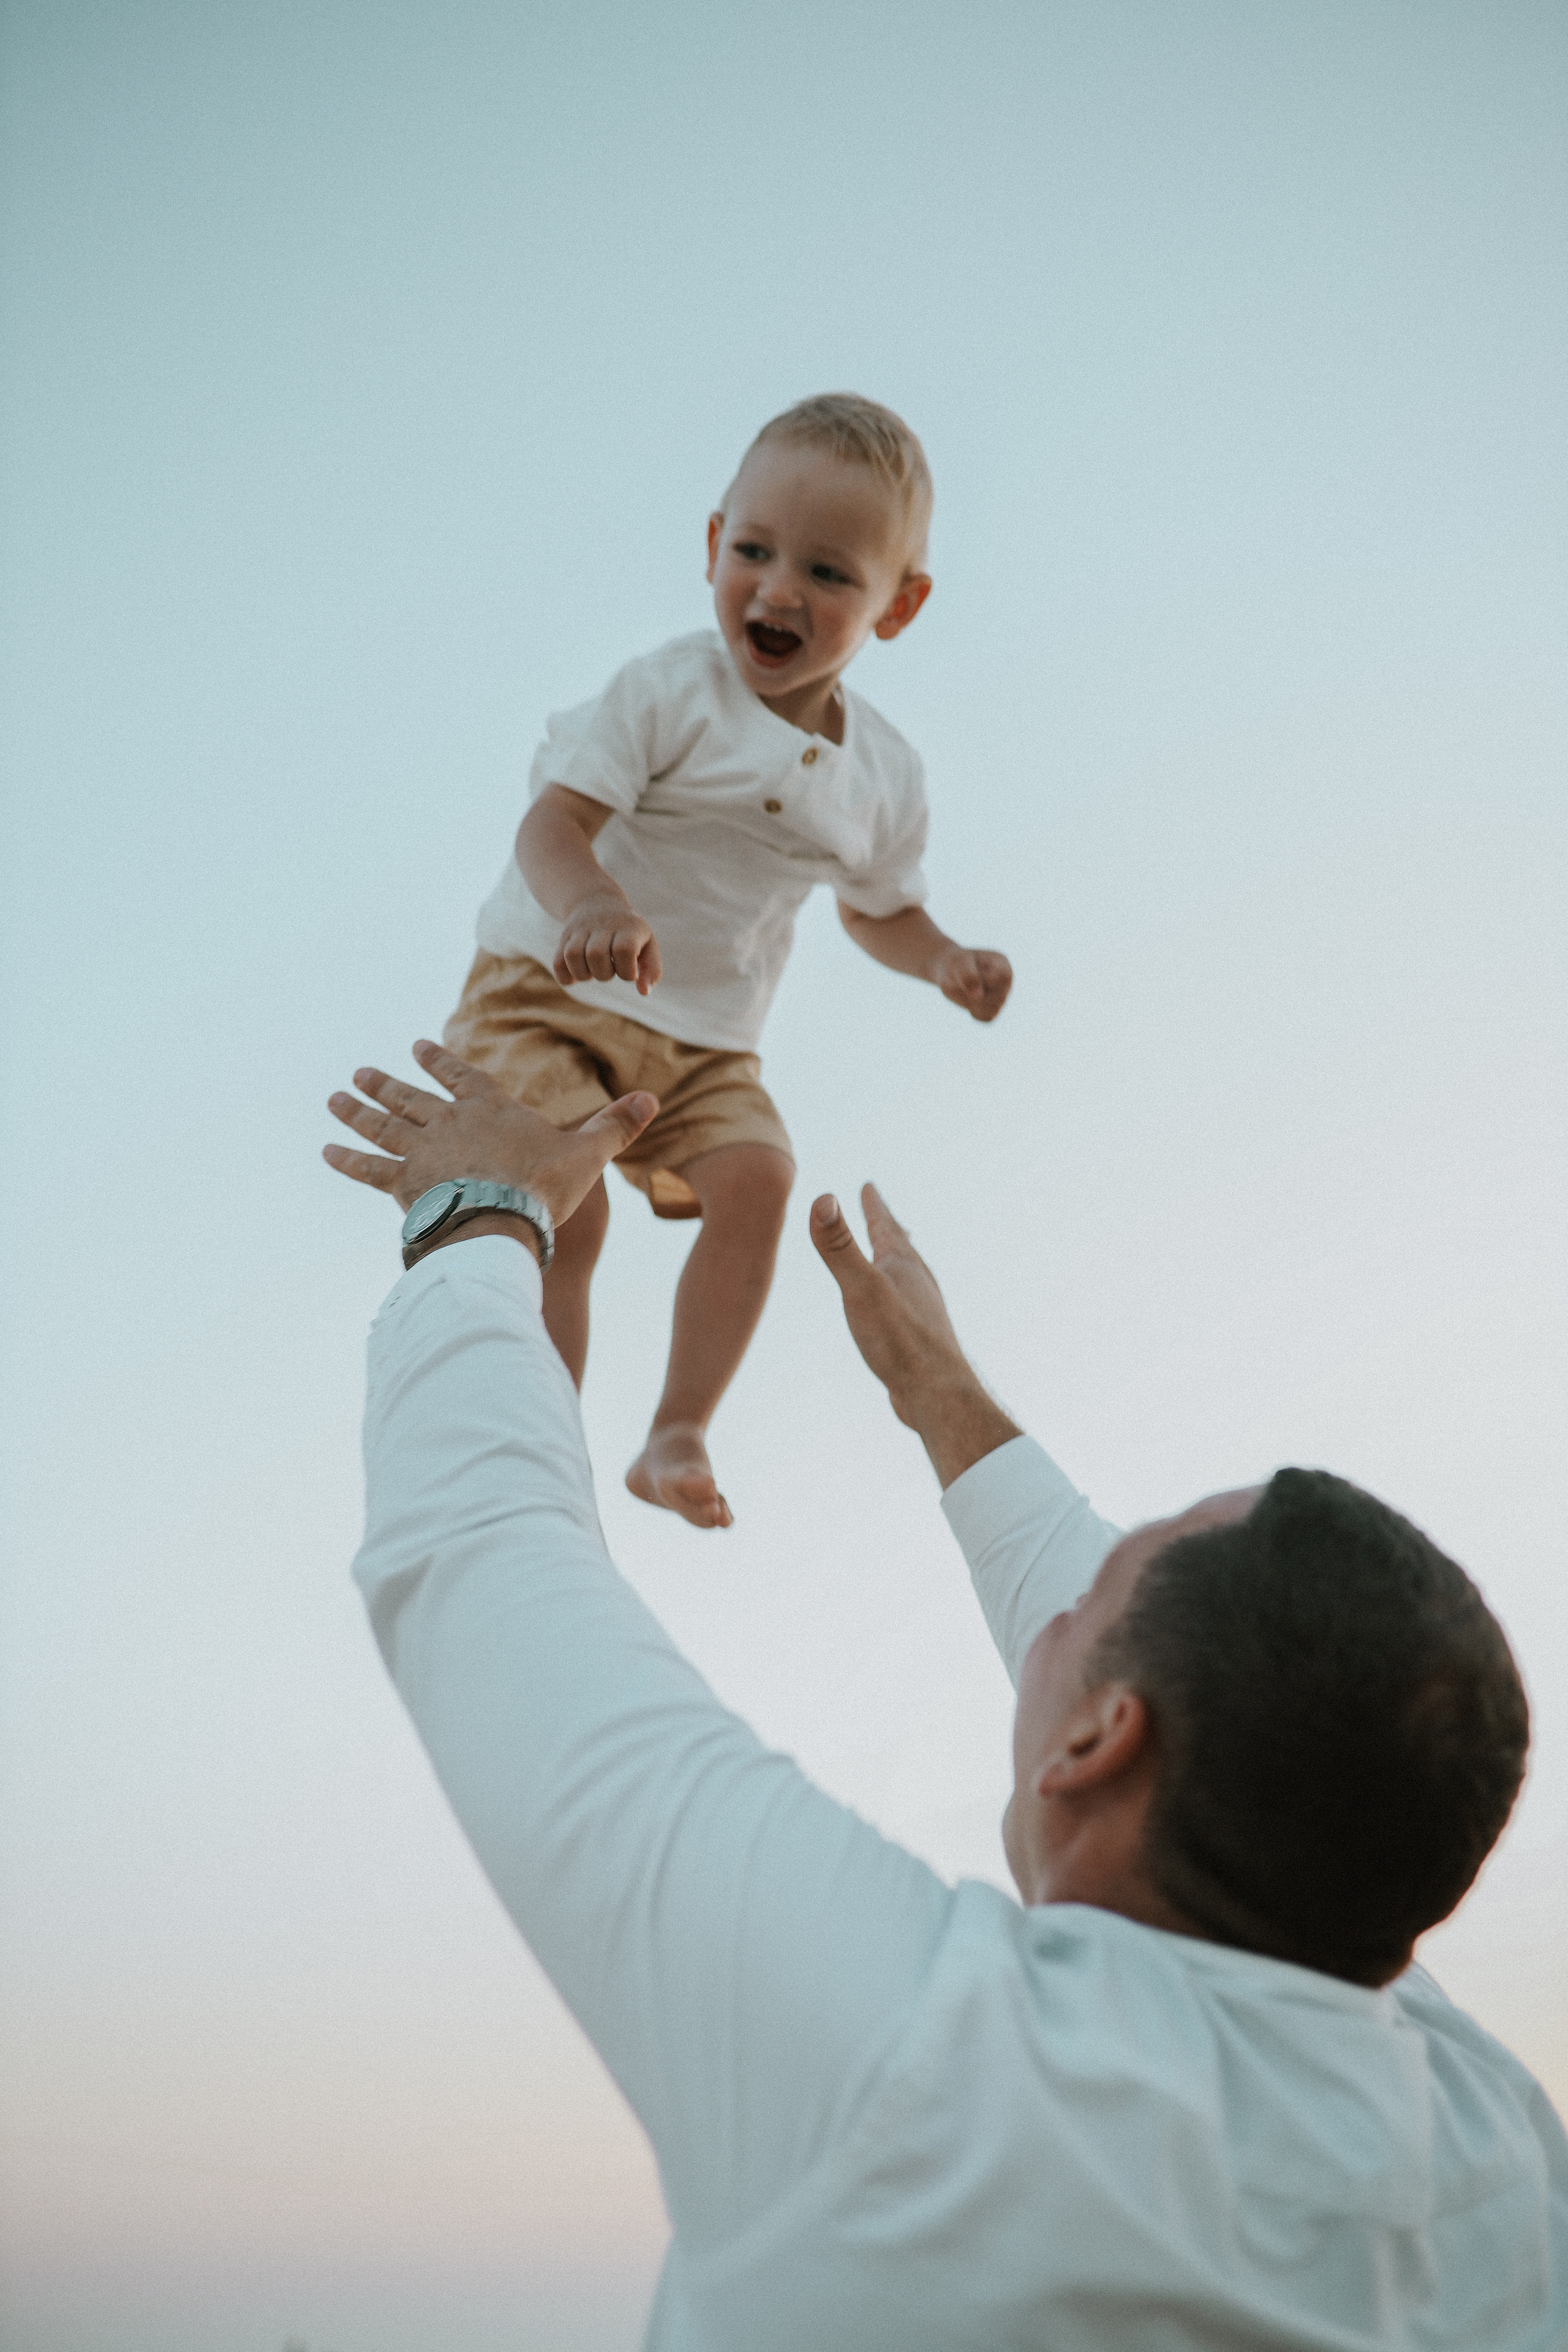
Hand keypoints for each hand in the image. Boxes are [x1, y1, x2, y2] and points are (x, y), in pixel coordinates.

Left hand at [324, 1039, 657, 1229]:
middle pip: (411, 1097)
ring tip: (335, 1098)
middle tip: (359, 1073)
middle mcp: (449, 1122)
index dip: (439, 1061)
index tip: (417, 1046)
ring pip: (383, 1124)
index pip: (461, 1076)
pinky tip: (327, 1150)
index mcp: (490, 1109)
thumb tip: (652, 1098)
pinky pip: (369, 1167)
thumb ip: (614, 1125)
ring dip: (357, 1110)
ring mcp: (422, 1150)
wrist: (502, 1221)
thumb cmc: (544, 1188)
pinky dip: (346, 1159)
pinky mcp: (403, 1183)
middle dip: (385, 1083)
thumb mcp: (587, 1154)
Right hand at [555, 893, 661, 994]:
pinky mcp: (564, 937)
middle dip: (604, 974)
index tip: (629, 972)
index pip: (623, 950)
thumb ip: (652, 969)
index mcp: (627, 926)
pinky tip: (577, 974)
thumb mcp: (648, 944)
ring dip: (583, 974)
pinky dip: (565, 976)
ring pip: (572, 956)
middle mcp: (602, 924)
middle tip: (610, 968)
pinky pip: (557, 962)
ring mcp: (580, 929)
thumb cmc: (629, 931)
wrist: (597, 900)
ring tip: (593, 971)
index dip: (627, 971)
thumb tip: (643, 992)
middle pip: (596, 954)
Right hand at [809, 1185, 1019, 1487]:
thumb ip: (839, 1247)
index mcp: (903, 1266)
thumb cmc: (900, 1340)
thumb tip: (822, 1198)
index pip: (886, 1227)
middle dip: (887, 1228)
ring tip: (893, 1260)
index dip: (875, 1205)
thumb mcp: (860, 1288)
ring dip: (896, 1263)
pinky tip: (893, 1318)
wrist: (937, 1393)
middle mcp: (917, 1285)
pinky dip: (896, 1299)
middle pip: (901, 1248)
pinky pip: (905, 1310)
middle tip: (882, 1212)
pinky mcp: (919, 1342)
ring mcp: (921, 1313)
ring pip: (907, 1279)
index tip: (869, 1186)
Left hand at [935, 945, 1011, 1022]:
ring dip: (974, 1004)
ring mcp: (1002, 995)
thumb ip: (967, 975)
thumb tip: (978, 997)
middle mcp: (1005, 980)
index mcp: (1002, 962)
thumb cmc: (955, 964)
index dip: (987, 980)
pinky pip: (987, 1018)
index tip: (974, 974)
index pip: (1004, 976)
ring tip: (966, 991)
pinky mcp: (994, 1008)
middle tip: (963, 982)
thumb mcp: (957, 964)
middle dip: (977, 993)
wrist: (949, 972)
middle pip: (999, 996)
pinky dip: (975, 1012)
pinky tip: (970, 1002)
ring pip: (993, 1009)